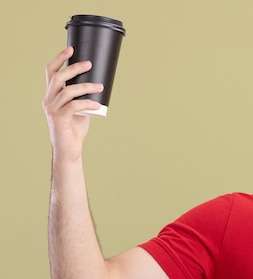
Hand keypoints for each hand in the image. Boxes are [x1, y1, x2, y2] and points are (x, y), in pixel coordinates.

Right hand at [42, 46, 103, 160]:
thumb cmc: (74, 130)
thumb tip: (99, 86)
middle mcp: (48, 100)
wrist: (69, 149)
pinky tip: (97, 105)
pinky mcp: (59, 119)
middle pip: (58, 77)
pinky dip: (87, 103)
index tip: (71, 49)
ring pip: (68, 91)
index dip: (59, 59)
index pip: (50, 72)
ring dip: (86, 87)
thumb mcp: (79, 110)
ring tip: (100, 86)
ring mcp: (52, 109)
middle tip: (89, 64)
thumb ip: (83, 99)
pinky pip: (74, 106)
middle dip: (74, 68)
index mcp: (51, 95)